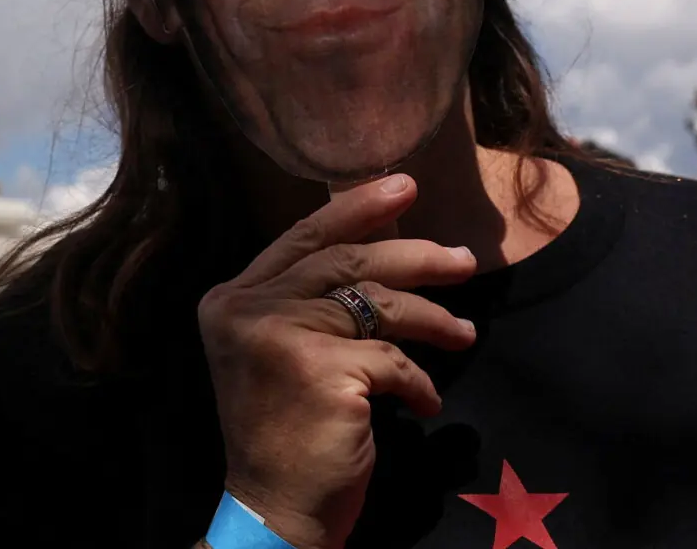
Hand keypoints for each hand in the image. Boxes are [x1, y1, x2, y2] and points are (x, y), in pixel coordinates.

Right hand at [197, 175, 479, 548]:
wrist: (275, 510)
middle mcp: (248, 310)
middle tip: (464, 258)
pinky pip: (393, 359)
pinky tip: (425, 402)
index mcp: (232, 299)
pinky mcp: (322, 372)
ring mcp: (282, 337)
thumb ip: (308, 300)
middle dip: (415, 255)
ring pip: (377, 305)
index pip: (302, 238)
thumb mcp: (280, 352)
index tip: (406, 186)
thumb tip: (384, 248)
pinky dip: (418, 381)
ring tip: (465, 334)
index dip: (356, 208)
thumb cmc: (286, 433)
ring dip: (432, 319)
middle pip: (346, 262)